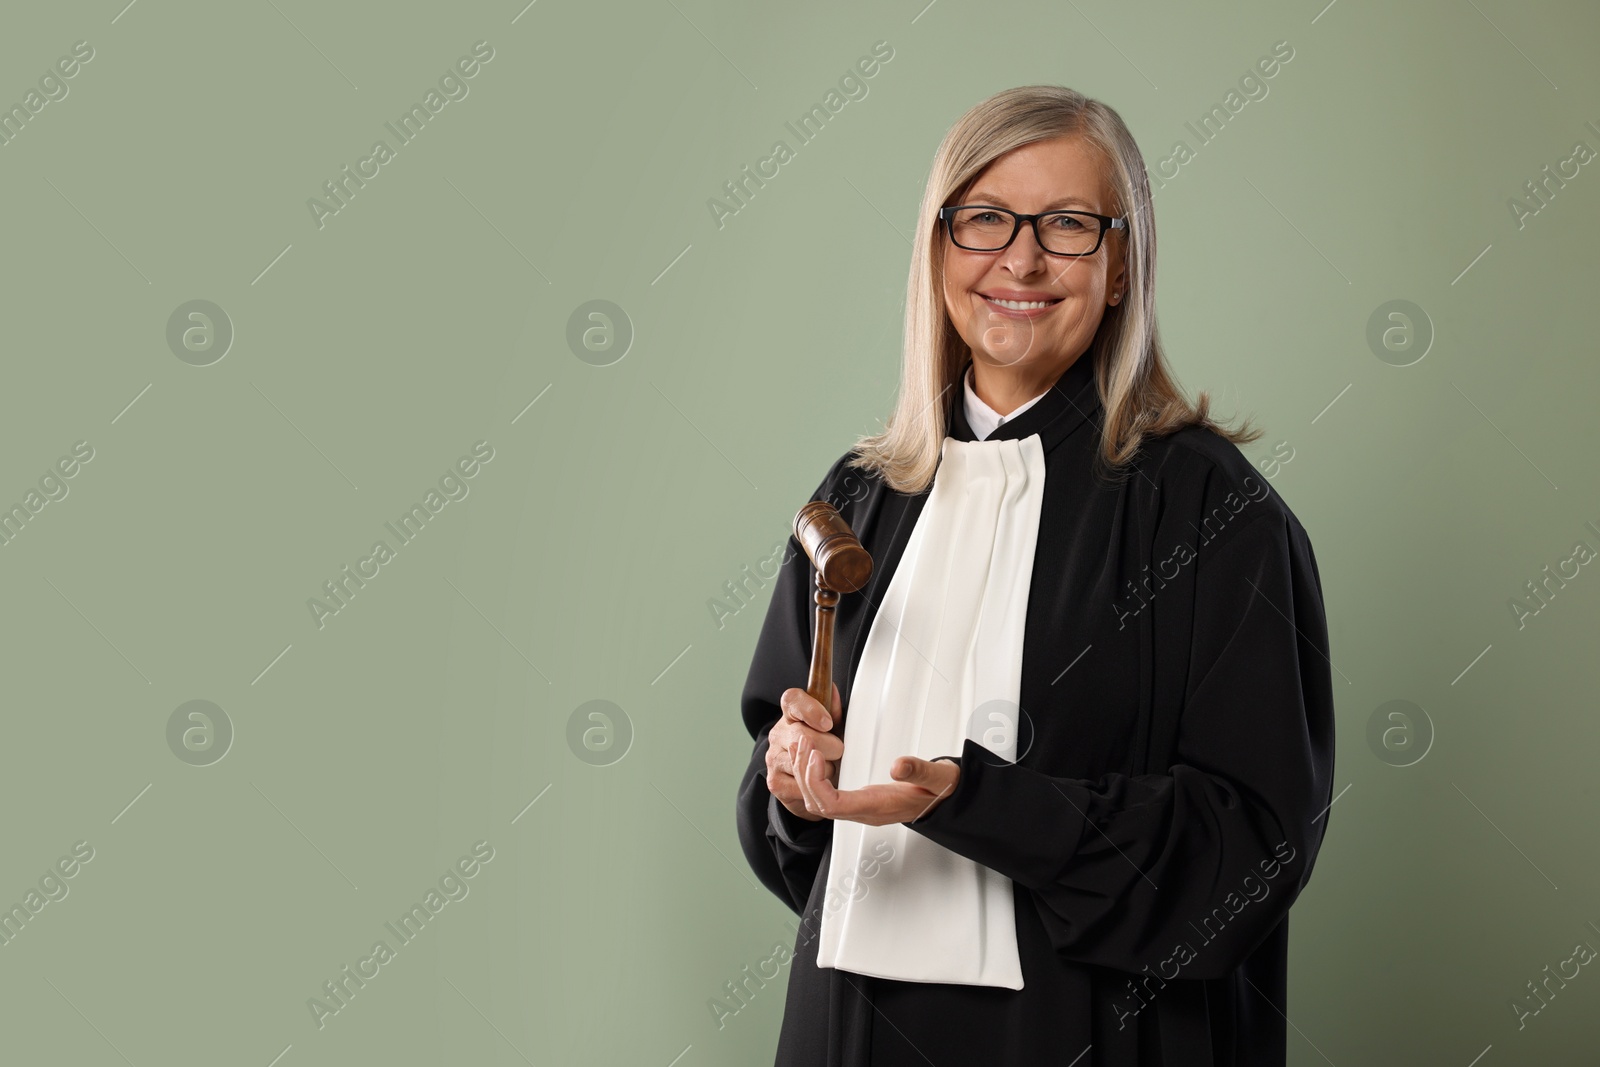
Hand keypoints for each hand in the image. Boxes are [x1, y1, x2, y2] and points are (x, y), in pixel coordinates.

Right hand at [766, 683, 844, 822]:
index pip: (792, 700)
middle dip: (830, 746)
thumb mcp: (834, 728)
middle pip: (803, 735)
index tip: (827, 723)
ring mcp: (773, 758)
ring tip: (830, 769)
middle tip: (839, 752)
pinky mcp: (774, 781)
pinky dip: (816, 786)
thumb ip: (834, 711)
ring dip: (825, 770)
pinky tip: (820, 782)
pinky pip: (800, 784)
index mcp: (790, 713)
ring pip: (804, 763)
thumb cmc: (825, 748)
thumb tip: (833, 691)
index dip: (810, 709)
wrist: (811, 780)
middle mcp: (777, 734)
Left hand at [793, 731, 959, 826]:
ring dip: (805, 774)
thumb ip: (920, 771)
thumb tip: (898, 766)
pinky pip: (825, 795)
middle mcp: (865, 811)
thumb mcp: (938, 777)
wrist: (947, 799)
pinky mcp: (858, 800)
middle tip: (803, 741)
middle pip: (818, 804)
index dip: (817, 782)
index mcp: (879, 806)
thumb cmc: (941, 790)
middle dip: (804, 774)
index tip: (815, 755)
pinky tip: (811, 756)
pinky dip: (813, 776)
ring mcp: (860, 807)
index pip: (835, 805)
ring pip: (818, 801)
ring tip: (802, 744)